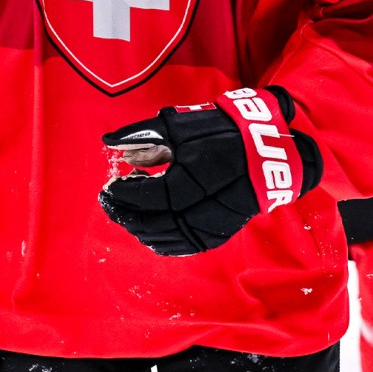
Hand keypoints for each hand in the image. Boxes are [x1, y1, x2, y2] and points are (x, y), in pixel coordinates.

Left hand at [99, 86, 321, 255]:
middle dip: (124, 212)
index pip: (141, 196)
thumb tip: (111, 144)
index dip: (120, 193)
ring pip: (161, 238)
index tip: (107, 185)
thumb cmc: (220, 131)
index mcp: (184, 183)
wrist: (266, 150)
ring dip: (138, 227)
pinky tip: (148, 229)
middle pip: (147, 222)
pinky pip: (180, 246)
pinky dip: (159, 240)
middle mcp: (194, 212)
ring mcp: (206, 227)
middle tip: (109, 200)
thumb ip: (142, 134)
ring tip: (127, 211)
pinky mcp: (215, 234)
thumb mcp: (179, 124)